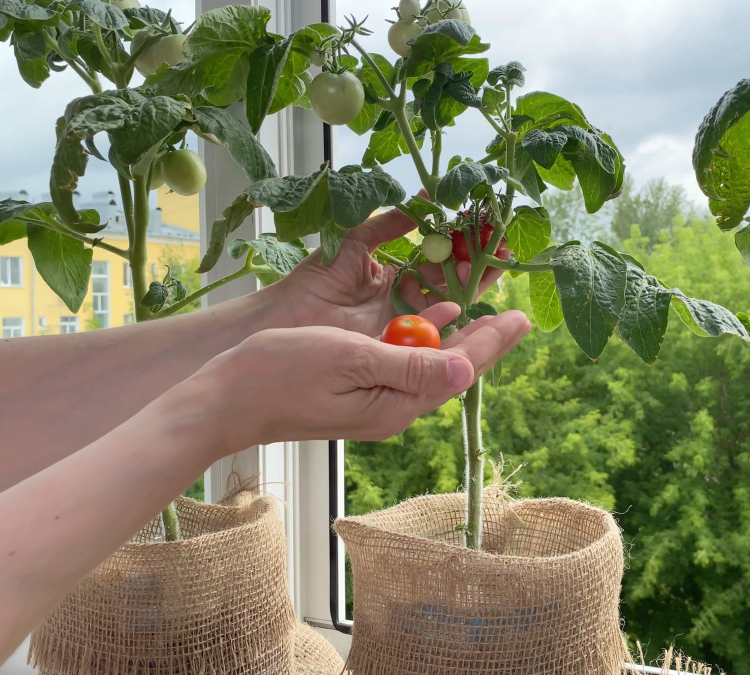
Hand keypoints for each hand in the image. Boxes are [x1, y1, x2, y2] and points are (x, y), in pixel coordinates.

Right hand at [186, 305, 529, 453]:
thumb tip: (466, 371)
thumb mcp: (352, 361)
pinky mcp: (358, 390)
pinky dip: (424, 337)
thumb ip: (410, 365)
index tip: (522, 319)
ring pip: (429, 364)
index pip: (458, 370)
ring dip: (458, 337)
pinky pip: (404, 361)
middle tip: (518, 315)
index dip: (492, 342)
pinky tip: (438, 318)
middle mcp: (394, 407)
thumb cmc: (282, 374)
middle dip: (485, 340)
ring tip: (487, 313)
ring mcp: (376, 400)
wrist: (227, 399)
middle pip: (451, 369)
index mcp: (398, 404)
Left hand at [268, 205, 501, 336]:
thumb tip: (426, 195)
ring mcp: (404, 328)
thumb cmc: (311, 282)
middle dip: (479, 267)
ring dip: (472, 288)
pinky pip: (429, 336)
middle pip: (452, 285)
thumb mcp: (353, 242)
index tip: (487, 229)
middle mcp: (405, 303)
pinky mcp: (396, 349)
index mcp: (397, 278)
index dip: (464, 246)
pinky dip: (448, 321)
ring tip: (493, 267)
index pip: (440, 261)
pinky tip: (464, 305)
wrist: (282, 319)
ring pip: (448, 308)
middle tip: (504, 250)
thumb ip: (390, 223)